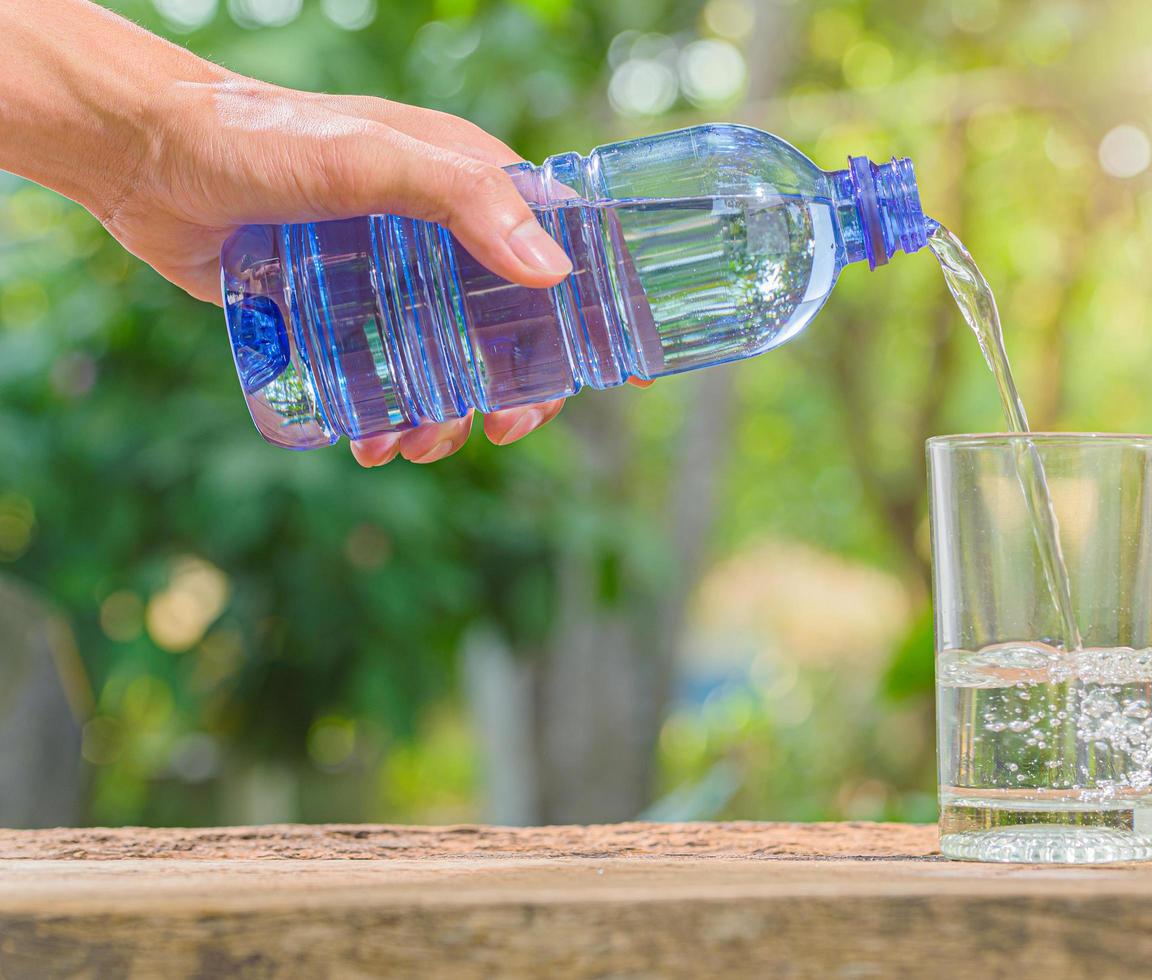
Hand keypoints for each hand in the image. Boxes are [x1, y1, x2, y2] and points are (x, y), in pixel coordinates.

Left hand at [112, 79, 572, 464]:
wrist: (144, 158)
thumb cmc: (258, 138)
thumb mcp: (369, 159)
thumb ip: (460, 199)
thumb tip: (553, 273)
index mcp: (466, 187)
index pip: (556, 253)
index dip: (584, 315)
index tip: (600, 376)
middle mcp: (437, 234)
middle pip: (508, 326)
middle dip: (511, 390)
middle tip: (497, 431)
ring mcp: (389, 277)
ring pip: (447, 362)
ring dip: (445, 416)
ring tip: (411, 446)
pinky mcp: (339, 312)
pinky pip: (384, 375)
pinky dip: (387, 415)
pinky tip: (367, 440)